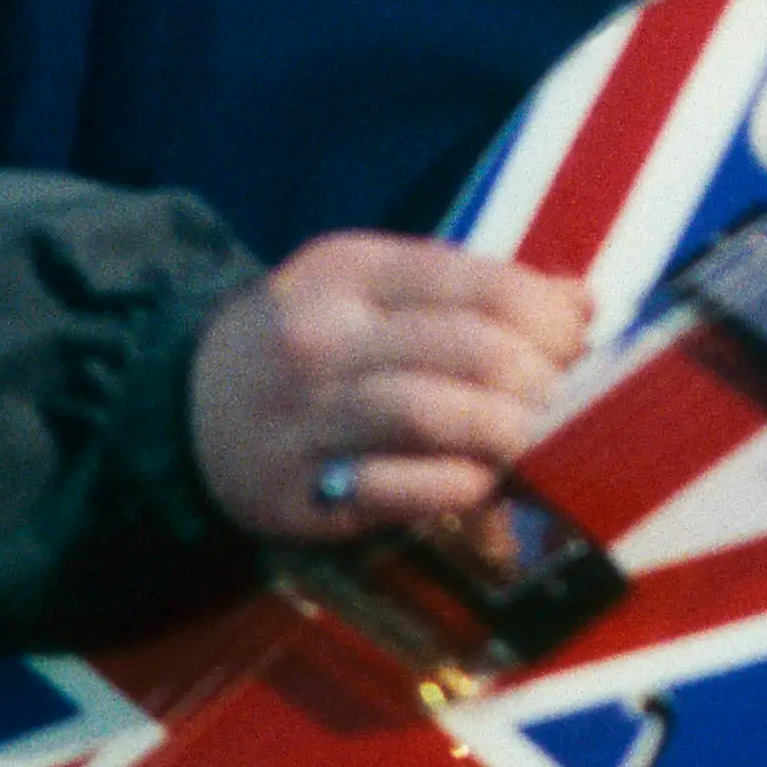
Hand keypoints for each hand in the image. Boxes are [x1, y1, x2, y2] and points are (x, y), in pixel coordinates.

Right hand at [187, 231, 593, 539]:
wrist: (186, 408)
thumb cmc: (308, 338)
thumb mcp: (369, 284)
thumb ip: (469, 286)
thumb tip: (581, 302)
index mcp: (348, 272)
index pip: (476, 282)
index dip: (548, 314)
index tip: (577, 338)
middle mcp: (322, 339)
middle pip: (468, 350)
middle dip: (539, 377)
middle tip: (563, 396)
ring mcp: (306, 420)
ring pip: (434, 416)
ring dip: (506, 431)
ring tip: (531, 437)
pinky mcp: (301, 495)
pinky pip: (399, 491)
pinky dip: (457, 487)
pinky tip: (479, 481)